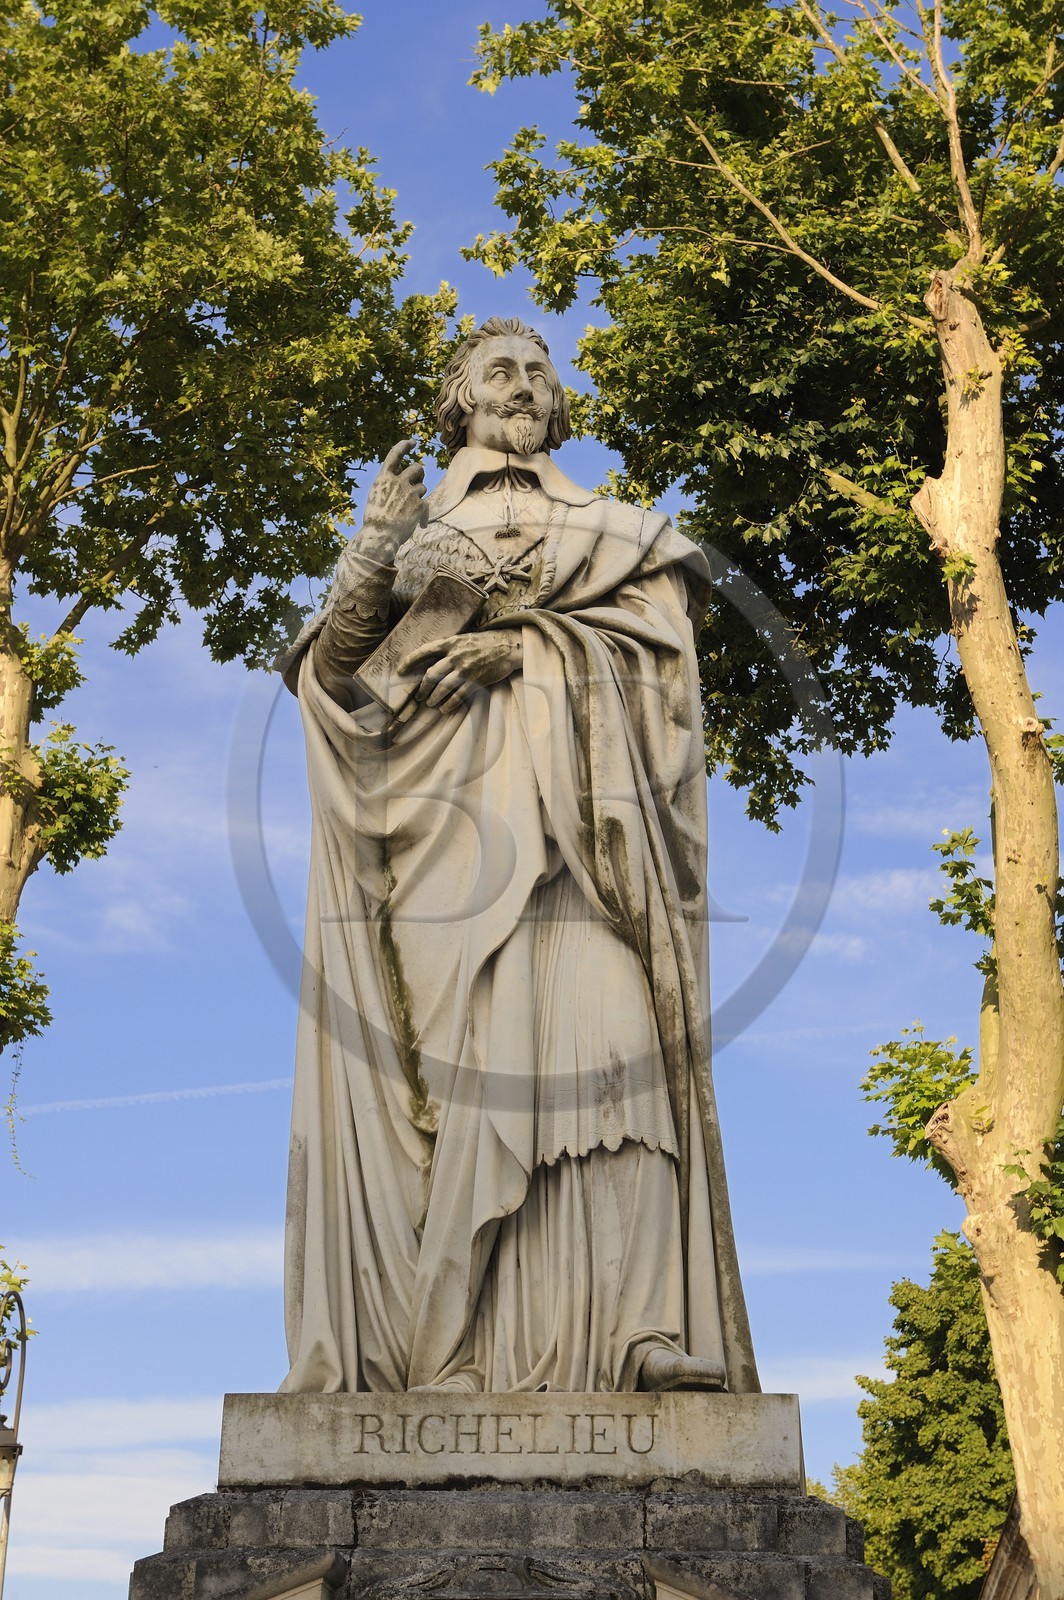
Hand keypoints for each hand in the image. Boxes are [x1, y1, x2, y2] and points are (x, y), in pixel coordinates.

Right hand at [360, 439, 425, 556]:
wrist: (380, 536)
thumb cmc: (376, 518)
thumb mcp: (376, 495)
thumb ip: (388, 482)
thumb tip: (401, 472)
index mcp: (384, 477)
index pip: (395, 454)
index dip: (404, 446)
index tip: (412, 442)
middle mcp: (398, 481)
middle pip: (417, 468)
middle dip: (419, 474)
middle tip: (418, 481)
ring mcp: (409, 492)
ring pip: (422, 487)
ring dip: (419, 496)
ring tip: (410, 509)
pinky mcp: (419, 504)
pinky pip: (426, 505)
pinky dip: (424, 515)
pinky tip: (420, 524)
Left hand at [399, 631, 522, 713]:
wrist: (508, 647)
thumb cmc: (486, 643)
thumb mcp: (464, 639)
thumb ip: (450, 648)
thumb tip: (433, 661)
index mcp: (450, 643)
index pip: (424, 651)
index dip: (410, 661)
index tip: (400, 671)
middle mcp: (455, 655)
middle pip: (431, 674)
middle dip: (422, 688)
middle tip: (419, 696)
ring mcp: (465, 669)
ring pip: (442, 687)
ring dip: (434, 698)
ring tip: (430, 704)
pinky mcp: (475, 681)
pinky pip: (457, 696)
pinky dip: (449, 704)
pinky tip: (444, 709)